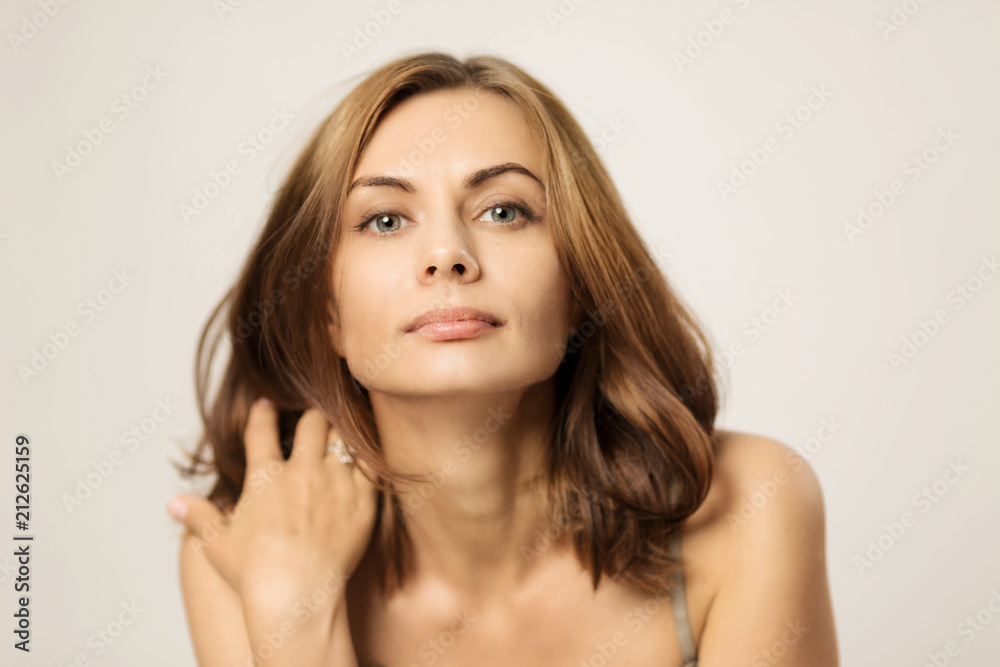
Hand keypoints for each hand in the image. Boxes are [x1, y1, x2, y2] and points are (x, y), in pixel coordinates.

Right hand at [168, 398, 377, 616]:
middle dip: (312, 417)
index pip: (261, 431)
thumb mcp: (217, 544)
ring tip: (339, 436)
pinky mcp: (362, 502)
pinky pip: (370, 466)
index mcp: (265, 477)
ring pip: (344, 438)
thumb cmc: (254, 574)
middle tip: (312, 421)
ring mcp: (335, 484)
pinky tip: (364, 459)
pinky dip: (366, 459)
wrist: (297, 596)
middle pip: (313, 422)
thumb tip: (172, 503)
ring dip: (340, 435)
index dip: (262, 413)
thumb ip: (199, 516)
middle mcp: (302, 473)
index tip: (265, 404)